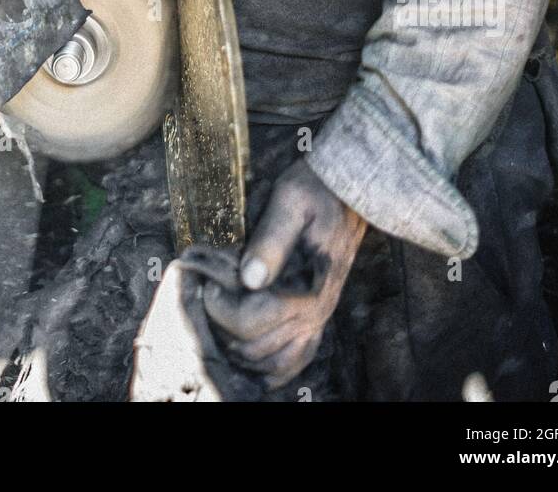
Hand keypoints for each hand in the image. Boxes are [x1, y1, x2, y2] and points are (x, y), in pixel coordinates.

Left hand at [203, 159, 366, 389]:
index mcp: (307, 286)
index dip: (220, 306)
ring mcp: (317, 319)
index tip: (208, 282)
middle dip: (223, 326)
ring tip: (222, 319)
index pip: (250, 321)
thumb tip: (249, 277)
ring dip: (241, 351)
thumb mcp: (290, 201)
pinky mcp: (317, 319)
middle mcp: (315, 312)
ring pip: (272, 363)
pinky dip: (270, 366)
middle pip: (255, 347)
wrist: (349, 194)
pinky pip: (294, 361)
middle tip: (211, 295)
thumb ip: (270, 239)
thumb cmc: (316, 191)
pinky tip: (250, 352)